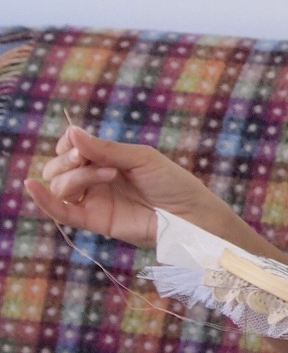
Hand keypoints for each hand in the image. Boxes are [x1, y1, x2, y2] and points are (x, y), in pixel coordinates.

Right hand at [24, 124, 213, 247]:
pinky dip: (44, 200)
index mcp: (106, 160)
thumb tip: (72, 133)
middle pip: (59, 167)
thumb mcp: (140, 158)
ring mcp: (93, 200)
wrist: (189, 212)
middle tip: (87, 159)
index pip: (71, 149)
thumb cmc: (171, 181)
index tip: (79, 144)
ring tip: (110, 175)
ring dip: (77, 175)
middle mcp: (95, 180)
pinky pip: (61, 212)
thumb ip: (105, 149)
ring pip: (61, 186)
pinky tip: (32, 188)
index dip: (69, 144)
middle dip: (68, 160)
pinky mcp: (94, 220)